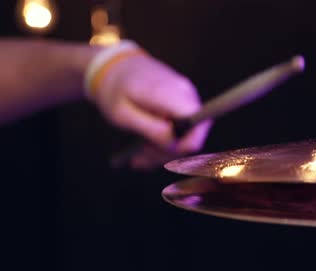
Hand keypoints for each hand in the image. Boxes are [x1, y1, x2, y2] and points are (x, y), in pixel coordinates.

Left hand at [93, 53, 210, 169]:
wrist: (115, 67)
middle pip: (193, 135)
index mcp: (172, 93)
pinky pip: (181, 130)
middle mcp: (186, 94)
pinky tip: (144, 150)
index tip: (163, 152)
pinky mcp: (184, 105)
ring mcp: (187, 99)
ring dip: (163, 151)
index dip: (186, 144)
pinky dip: (163, 143)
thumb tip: (174, 144)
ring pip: (187, 137)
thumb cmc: (115, 90)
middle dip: (168, 152)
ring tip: (139, 155)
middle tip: (142, 156)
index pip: (198, 123)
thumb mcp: (122, 114)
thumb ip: (150, 129)